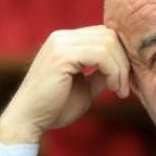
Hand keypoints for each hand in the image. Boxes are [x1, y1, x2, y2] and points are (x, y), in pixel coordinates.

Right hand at [0, 25, 129, 143]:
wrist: (29, 120)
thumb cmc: (56, 107)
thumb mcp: (86, 86)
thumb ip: (102, 73)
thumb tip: (124, 66)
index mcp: (67, 41)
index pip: (105, 35)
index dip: (122, 56)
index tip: (126, 81)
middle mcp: (62, 37)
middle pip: (110, 35)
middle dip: (125, 61)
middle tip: (125, 88)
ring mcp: (61, 43)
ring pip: (108, 43)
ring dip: (121, 69)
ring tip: (119, 91)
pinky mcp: (62, 55)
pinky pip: (101, 54)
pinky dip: (114, 72)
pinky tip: (113, 89)